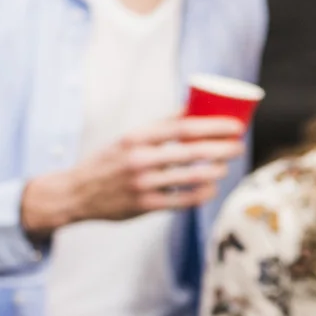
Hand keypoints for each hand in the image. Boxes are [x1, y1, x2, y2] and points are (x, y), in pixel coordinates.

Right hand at [20, 115, 246, 239]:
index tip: (235, 125)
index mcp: (136, 137)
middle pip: (193, 152)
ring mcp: (142, 184)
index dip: (214, 126)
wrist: (76, 193)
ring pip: (192, 178)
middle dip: (223, 148)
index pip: (183, 128)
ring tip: (225, 166)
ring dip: (216, 171)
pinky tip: (211, 187)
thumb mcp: (128, 138)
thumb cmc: (109, 162)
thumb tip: (194, 109)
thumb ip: (160, 127)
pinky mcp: (145, 206)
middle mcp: (139, 159)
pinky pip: (184, 200)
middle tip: (239, 146)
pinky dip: (203, 193)